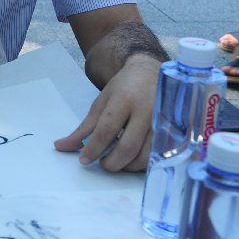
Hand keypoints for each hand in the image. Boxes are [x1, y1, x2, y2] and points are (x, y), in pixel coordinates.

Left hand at [53, 53, 159, 171]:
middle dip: (111, 162)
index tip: (84, 160)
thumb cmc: (124, 87)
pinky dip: (143, 163)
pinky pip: (159, 156)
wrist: (150, 71)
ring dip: (128, 166)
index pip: (107, 130)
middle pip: (127, 147)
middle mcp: (147, 110)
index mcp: (125, 99)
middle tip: (102, 163)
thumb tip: (62, 146)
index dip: (93, 149)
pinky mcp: (176, 131)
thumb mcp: (101, 102)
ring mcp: (164, 121)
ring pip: (145, 156)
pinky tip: (134, 159)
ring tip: (117, 161)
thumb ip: (84, 127)